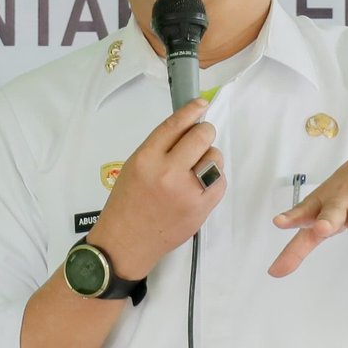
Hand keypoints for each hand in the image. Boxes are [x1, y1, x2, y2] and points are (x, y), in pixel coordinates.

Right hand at [86, 98, 223, 277]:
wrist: (126, 242)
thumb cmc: (127, 202)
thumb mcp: (134, 166)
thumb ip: (159, 147)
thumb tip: (187, 127)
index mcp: (146, 159)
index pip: (174, 126)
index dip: (191, 111)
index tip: (201, 104)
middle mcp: (168, 173)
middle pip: (201, 137)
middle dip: (204, 133)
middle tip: (200, 138)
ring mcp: (187, 192)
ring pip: (215, 158)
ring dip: (210, 157)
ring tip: (197, 167)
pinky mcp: (201, 209)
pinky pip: (220, 181)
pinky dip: (214, 179)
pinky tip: (201, 184)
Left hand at [269, 148, 347, 279]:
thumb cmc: (343, 194)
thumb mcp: (320, 212)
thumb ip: (298, 245)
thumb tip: (273, 273)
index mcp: (323, 202)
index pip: (305, 211)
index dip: (292, 217)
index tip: (278, 222)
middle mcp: (343, 204)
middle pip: (334, 211)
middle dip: (328, 220)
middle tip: (321, 228)